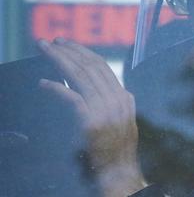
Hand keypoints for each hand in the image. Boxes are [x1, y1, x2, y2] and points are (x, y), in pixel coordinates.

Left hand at [37, 37, 145, 196]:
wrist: (120, 175)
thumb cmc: (118, 153)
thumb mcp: (126, 122)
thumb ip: (120, 103)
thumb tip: (116, 89)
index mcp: (124, 97)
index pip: (102, 66)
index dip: (82, 52)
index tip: (67, 44)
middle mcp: (116, 98)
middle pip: (90, 66)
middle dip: (69, 51)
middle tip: (50, 41)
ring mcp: (105, 108)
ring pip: (80, 75)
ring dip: (60, 60)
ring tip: (45, 51)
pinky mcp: (91, 120)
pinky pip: (71, 96)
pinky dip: (56, 87)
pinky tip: (44, 83)